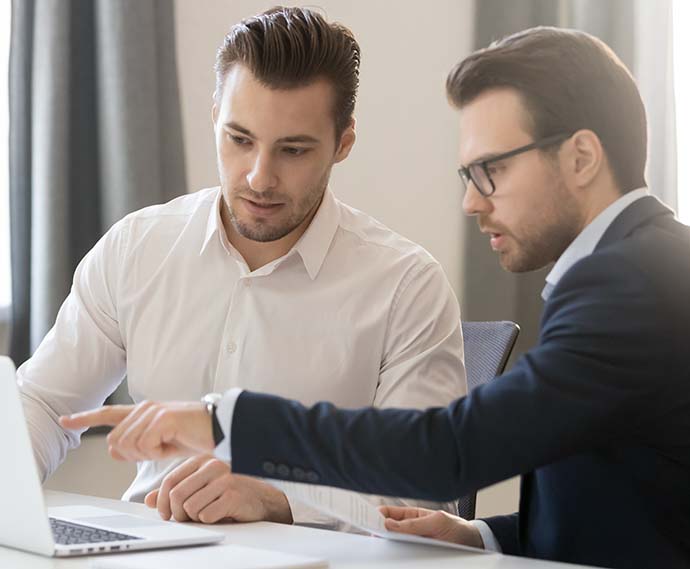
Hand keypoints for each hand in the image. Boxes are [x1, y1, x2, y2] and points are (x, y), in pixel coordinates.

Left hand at [59, 401, 214, 460]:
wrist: (221, 430)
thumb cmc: (196, 437)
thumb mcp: (162, 443)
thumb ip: (138, 443)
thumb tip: (116, 450)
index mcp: (143, 412)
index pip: (108, 413)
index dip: (84, 418)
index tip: (65, 420)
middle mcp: (145, 408)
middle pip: (115, 442)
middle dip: (132, 455)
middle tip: (159, 450)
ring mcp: (153, 412)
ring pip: (127, 446)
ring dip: (147, 455)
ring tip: (168, 446)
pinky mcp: (162, 419)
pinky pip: (145, 447)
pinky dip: (158, 454)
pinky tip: (172, 444)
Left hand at [144, 455, 292, 523]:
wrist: (262, 500)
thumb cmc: (229, 493)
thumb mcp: (200, 488)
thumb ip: (176, 491)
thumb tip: (150, 500)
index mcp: (202, 460)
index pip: (170, 481)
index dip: (162, 502)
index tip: (166, 514)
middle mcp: (213, 465)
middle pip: (177, 496)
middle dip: (177, 514)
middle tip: (186, 519)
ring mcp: (224, 478)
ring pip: (189, 507)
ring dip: (194, 518)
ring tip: (206, 514)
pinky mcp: (233, 494)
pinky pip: (206, 515)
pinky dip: (209, 520)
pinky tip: (219, 514)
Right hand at [380, 506, 484, 548]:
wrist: (474, 544)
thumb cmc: (456, 528)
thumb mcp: (437, 522)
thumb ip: (414, 524)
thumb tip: (389, 525)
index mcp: (411, 515)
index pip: (387, 513)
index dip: (375, 515)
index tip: (367, 521)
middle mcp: (409, 529)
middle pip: (386, 530)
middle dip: (377, 532)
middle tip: (373, 537)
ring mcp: (412, 543)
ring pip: (393, 545)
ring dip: (387, 547)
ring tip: (383, 547)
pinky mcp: (417, 556)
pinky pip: (403, 557)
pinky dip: (397, 558)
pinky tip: (395, 557)